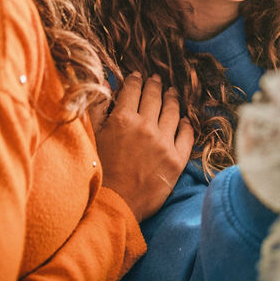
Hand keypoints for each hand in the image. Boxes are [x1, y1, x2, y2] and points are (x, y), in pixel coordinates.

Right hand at [92, 73, 193, 220]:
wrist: (114, 205)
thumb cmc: (98, 172)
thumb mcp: (92, 136)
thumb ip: (98, 108)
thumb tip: (106, 85)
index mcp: (122, 119)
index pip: (132, 90)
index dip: (135, 80)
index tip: (137, 76)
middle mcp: (145, 126)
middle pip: (154, 96)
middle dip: (155, 84)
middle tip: (157, 79)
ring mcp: (163, 143)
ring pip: (173, 111)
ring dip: (172, 99)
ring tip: (172, 93)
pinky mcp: (176, 160)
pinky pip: (187, 135)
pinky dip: (186, 125)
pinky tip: (184, 120)